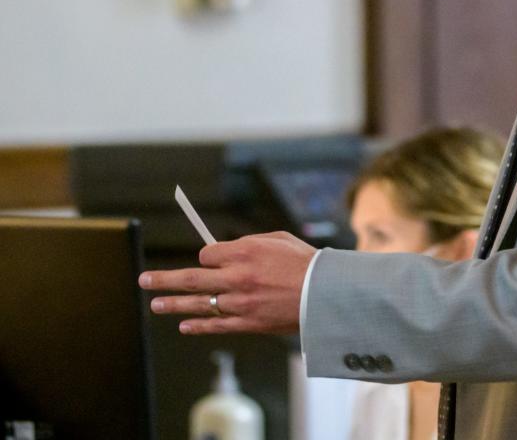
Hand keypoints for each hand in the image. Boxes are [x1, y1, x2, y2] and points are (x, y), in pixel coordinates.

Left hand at [138, 231, 316, 335]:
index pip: (207, 255)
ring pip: (198, 303)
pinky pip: (215, 325)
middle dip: (164, 279)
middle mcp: (236, 276)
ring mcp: (239, 302)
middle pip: (191, 278)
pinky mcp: (246, 323)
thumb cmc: (304, 262)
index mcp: (244, 251)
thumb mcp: (278, 239)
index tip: (210, 260)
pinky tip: (183, 325)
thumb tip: (228, 249)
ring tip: (155, 304)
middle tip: (144, 279)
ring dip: (173, 304)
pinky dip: (197, 326)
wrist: (323, 293)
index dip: (207, 257)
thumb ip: (250, 242)